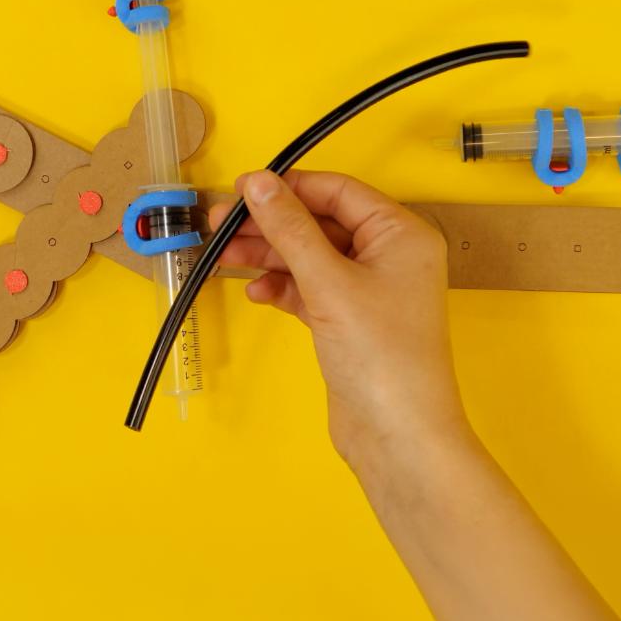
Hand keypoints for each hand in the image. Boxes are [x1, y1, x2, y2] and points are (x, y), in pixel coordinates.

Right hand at [209, 170, 469, 472]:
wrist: (398, 437)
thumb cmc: (380, 354)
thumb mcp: (329, 282)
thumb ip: (290, 228)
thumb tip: (258, 182)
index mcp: (401, 234)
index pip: (338, 192)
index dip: (289, 186)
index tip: (242, 188)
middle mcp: (389, 256)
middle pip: (320, 224)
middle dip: (271, 225)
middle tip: (220, 225)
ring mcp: (369, 291)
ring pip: (310, 258)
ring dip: (269, 256)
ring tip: (225, 258)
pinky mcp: (350, 322)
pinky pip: (310, 290)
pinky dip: (283, 288)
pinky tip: (257, 293)